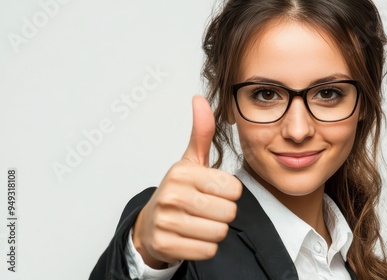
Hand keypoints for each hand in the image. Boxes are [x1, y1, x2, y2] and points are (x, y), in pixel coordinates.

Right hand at [132, 95, 241, 267]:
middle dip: (223, 213)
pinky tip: (192, 236)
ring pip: (219, 232)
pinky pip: (208, 251)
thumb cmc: (178, 191)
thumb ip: (201, 133)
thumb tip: (199, 99)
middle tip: (206, 209)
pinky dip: (205, 247)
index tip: (212, 192)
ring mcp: (166, 221)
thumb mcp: (190, 161)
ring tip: (199, 222)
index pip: (233, 189)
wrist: (150, 224)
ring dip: (214, 230)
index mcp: (182, 172)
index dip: (229, 193)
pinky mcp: (165, 245)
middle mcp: (172, 194)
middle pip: (228, 212)